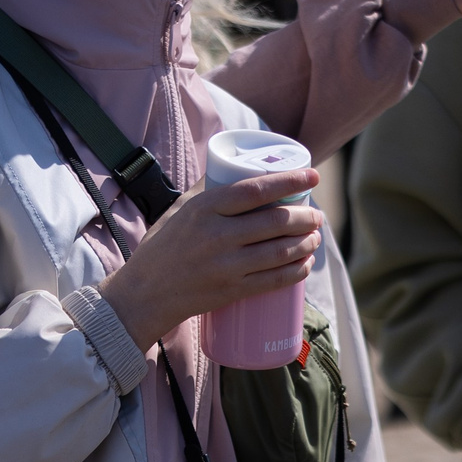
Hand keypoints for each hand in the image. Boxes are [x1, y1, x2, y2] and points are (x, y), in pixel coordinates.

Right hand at [96, 169, 322, 350]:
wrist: (145, 293)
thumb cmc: (164, 246)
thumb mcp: (180, 209)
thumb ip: (209, 189)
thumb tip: (240, 168)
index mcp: (205, 209)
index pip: (256, 190)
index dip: (290, 181)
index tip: (312, 176)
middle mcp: (217, 235)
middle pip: (275, 222)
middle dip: (306, 216)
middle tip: (317, 214)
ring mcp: (225, 265)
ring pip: (280, 251)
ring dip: (306, 242)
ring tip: (315, 236)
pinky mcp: (231, 290)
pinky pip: (274, 280)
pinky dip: (296, 270)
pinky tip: (305, 262)